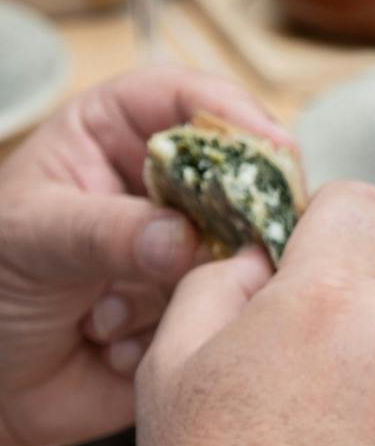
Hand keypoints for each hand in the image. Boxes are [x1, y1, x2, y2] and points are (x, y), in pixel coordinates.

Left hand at [0, 69, 294, 445]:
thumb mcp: (30, 240)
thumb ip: (106, 232)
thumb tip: (183, 238)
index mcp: (110, 136)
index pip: (181, 98)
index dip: (232, 115)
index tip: (273, 149)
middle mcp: (159, 187)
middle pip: (236, 173)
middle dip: (235, 213)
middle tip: (228, 246)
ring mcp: (189, 248)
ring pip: (240, 250)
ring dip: (182, 291)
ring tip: (104, 317)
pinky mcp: (205, 305)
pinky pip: (229, 311)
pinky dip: (182, 331)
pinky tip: (116, 347)